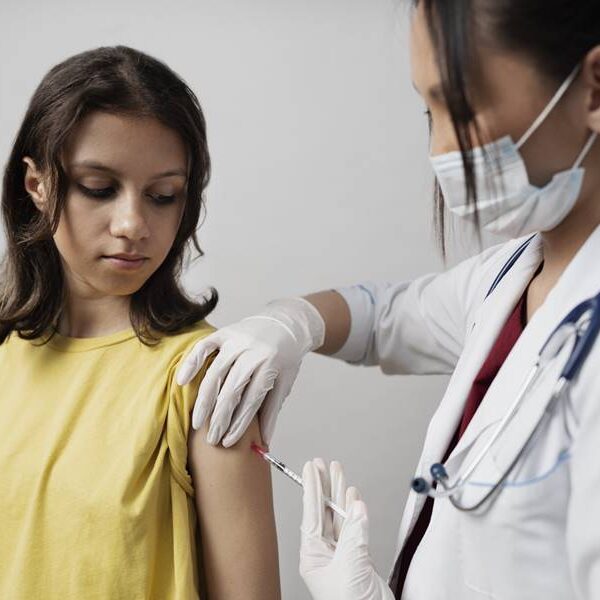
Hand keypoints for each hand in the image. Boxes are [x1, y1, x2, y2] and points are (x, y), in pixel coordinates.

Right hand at [175, 298, 324, 446]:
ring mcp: (237, 341)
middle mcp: (253, 353)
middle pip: (232, 390)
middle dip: (220, 418)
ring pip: (215, 374)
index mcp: (271, 366)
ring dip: (204, 400)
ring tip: (197, 423)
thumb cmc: (286, 356)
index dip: (239, 424)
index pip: (251, 401)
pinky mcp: (225, 332)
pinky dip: (191, 363)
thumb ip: (272, 410)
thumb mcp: (285, 381)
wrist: (288, 322)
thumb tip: (265, 443)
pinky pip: (204, 347)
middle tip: (210, 439)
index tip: (227, 442)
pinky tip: (182, 382)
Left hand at [300, 459, 394, 599]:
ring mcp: (340, 554)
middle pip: (323, 512)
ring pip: (339, 517)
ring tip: (338, 472)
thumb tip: (357, 506)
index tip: (311, 468)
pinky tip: (353, 496)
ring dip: (340, 494)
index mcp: (312, 556)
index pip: (311, 514)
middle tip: (323, 464)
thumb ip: (355, 535)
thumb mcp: (350, 566)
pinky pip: (354, 528)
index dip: (312, 489)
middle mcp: (324, 553)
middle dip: (324, 487)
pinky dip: (355, 511)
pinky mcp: (357, 558)